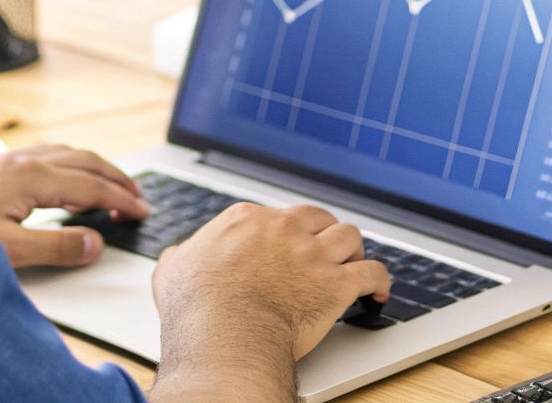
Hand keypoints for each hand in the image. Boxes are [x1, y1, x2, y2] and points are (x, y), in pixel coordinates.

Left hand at [0, 144, 148, 267]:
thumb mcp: (7, 248)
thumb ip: (56, 246)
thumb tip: (95, 242)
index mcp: (31, 178)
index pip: (92, 187)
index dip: (122, 200)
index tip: (142, 211)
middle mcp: (22, 161)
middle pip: (86, 161)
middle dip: (117, 178)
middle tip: (138, 198)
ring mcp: (7, 159)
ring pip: (67, 153)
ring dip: (96, 168)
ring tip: (111, 185)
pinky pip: (47, 154)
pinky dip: (72, 163)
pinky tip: (65, 177)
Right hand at [146, 203, 390, 401]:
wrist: (223, 336)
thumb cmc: (196, 308)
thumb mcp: (172, 272)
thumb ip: (180, 258)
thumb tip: (177, 256)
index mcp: (246, 220)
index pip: (277, 215)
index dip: (285, 232)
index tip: (287, 247)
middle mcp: (283, 229)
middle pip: (317, 218)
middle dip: (323, 232)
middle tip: (324, 250)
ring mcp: (312, 255)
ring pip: (350, 236)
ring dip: (354, 250)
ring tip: (353, 263)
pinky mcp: (336, 285)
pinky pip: (373, 272)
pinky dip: (380, 281)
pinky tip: (378, 292)